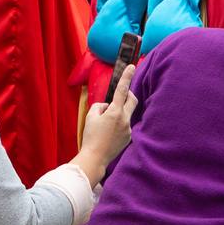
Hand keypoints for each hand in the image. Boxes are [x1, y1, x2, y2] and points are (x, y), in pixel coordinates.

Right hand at [75, 65, 136, 181]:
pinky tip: (108, 134)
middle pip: (132, 100)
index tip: (132, 66)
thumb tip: (106, 106)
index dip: (127, 76)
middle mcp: (125, 119)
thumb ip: (99, 106)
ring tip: (105, 124)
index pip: (122, 90)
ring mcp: (128, 129)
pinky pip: (124, 125)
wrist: (95, 158)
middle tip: (119, 96)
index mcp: (115, 112)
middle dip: (128, 95)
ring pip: (126, 114)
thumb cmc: (91, 136)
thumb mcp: (90, 117)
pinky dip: (118, 125)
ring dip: (118, 113)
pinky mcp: (128, 137)